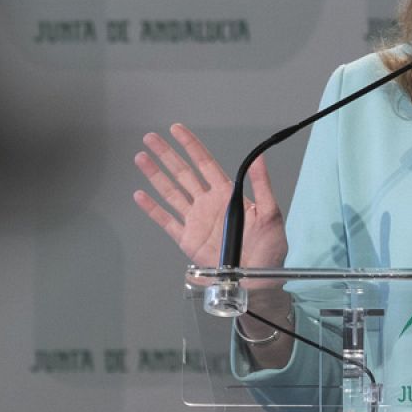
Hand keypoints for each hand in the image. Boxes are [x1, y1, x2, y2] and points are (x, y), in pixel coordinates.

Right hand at [133, 123, 288, 269]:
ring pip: (171, 192)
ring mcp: (196, 221)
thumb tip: (259, 157)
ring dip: (156, 175)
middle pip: (183, 173)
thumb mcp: (271, 214)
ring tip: (141, 158)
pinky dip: (152, 209)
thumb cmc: (269, 249)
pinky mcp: (187, 239)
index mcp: (227, 195)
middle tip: (150, 137)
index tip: (177, 129)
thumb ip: (262, 185)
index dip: (190, 146)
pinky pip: (166, 221)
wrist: (257, 281)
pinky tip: (140, 195)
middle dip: (167, 154)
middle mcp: (208, 204)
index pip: (205, 163)